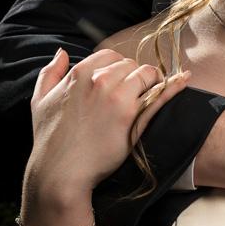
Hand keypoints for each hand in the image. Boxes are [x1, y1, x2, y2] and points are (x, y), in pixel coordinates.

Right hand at [25, 48, 189, 203]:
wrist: (62, 172)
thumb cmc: (50, 139)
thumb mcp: (40, 101)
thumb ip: (50, 72)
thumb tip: (62, 53)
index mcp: (81, 74)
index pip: (111, 56)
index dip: (118, 67)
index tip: (121, 80)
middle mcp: (102, 81)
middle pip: (132, 65)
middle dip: (135, 75)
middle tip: (136, 91)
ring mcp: (120, 99)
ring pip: (147, 76)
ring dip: (151, 82)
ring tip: (149, 95)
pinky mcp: (135, 119)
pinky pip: (161, 95)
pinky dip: (174, 86)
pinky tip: (184, 79)